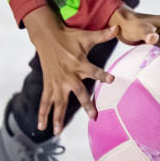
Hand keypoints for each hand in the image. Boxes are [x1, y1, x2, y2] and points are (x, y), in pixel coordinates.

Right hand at [23, 5, 116, 133]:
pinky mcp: (49, 84)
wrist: (47, 36)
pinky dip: (42, 113)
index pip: (94, 70)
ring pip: (58, 102)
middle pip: (79, 92)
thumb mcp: (86, 36)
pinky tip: (41, 127)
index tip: (112, 80)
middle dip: (86, 104)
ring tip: (58, 132)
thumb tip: (118, 27)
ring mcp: (57, 82)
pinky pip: (44, 101)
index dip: (103, 75)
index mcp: (79, 63)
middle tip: (93, 116)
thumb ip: (103, 35)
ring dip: (58, 117)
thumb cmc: (69, 37)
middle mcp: (68, 75)